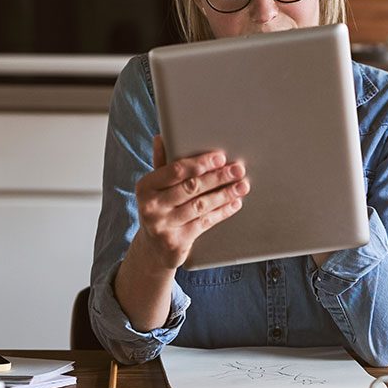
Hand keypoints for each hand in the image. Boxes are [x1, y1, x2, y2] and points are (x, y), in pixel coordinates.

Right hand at [132, 135, 249, 269]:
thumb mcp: (155, 187)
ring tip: (242, 186)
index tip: (220, 157)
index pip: (176, 170)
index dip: (200, 163)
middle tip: (238, 170)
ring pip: (200, 205)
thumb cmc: (159, 209)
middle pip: (191, 187)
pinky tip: (234, 203)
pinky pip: (204, 222)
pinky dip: (222, 212)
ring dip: (224, 194)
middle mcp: (151, 206)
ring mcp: (163, 225)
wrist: (153, 249)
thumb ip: (161, 163)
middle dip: (218, 177)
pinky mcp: (176, 242)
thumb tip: (162, 137)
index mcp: (145, 186)